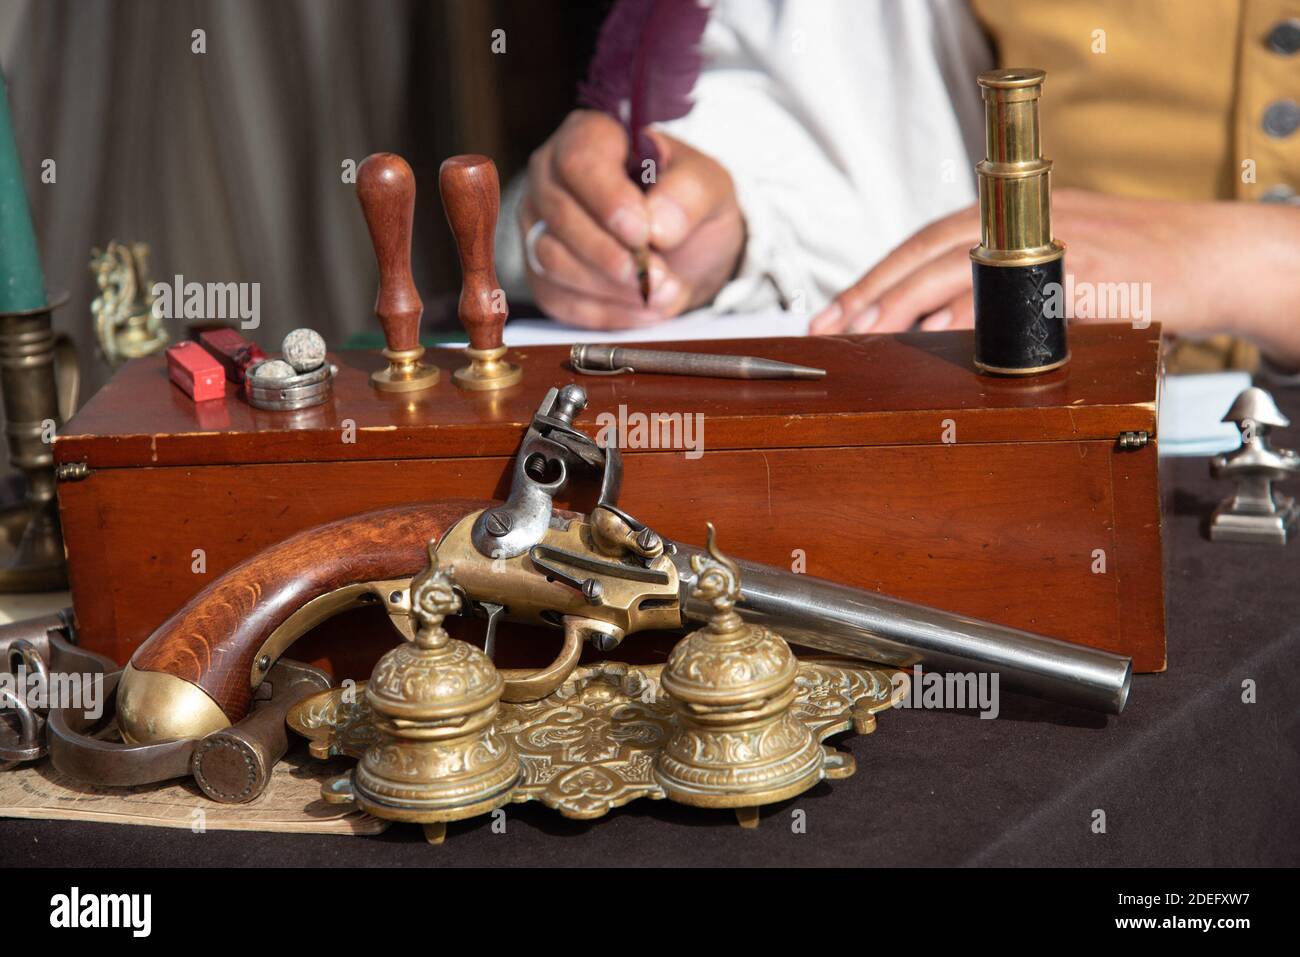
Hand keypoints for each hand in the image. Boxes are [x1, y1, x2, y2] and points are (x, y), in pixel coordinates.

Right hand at [520, 109, 745, 328]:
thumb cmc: (687, 205)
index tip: (642, 233)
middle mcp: (551, 177)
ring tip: (660, 292)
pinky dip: (604, 312)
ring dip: (611, 287)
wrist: (684, 250)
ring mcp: (538, 226)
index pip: (579, 161)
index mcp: (589, 136)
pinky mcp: (540, 273)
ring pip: (552, 261)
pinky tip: (642, 309)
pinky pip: (556, 299)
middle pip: (561, 216)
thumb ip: (689, 194)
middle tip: (660, 276)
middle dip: (613, 256)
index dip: (608, 200)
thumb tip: (658, 224)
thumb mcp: (709, 186)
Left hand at [808, 189, 1299, 364]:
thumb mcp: (1049, 256)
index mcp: (1007, 216)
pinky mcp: (1085, 273)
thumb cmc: (1127, 264)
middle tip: (832, 327)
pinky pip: (1020, 296)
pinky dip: (979, 316)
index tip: (832, 312)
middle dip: (873, 293)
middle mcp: (1022, 222)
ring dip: (909, 303)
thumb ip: (991, 280)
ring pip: (963, 270)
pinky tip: (945, 338)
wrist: (1207, 256)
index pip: (921, 244)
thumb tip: (927, 322)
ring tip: (868, 332)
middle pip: (929, 254)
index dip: (873, 278)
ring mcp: (1052, 245)